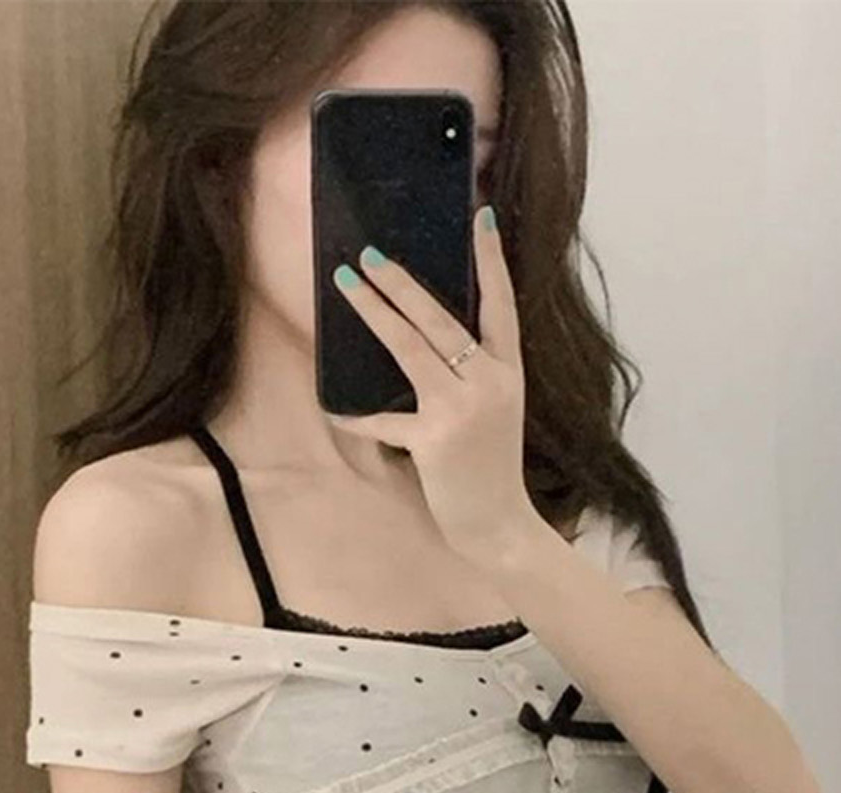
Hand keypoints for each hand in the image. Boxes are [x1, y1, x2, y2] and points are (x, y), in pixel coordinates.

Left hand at [324, 205, 530, 572]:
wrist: (500, 526)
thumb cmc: (491, 470)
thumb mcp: (495, 412)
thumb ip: (470, 376)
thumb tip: (425, 340)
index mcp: (507, 372)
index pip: (501, 305)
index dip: (491, 261)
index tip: (480, 217)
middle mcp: (488, 383)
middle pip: (440, 320)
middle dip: (401, 284)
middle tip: (369, 255)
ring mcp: (460, 411)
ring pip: (410, 349)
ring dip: (375, 314)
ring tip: (349, 285)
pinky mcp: (433, 440)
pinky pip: (384, 421)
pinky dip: (357, 418)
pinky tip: (333, 411)